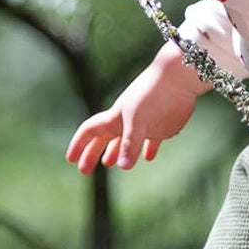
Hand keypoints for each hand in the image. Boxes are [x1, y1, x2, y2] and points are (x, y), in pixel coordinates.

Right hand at [66, 44, 207, 171]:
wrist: (178, 78)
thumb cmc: (153, 96)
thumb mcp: (138, 121)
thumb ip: (131, 144)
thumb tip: (123, 166)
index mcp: (115, 117)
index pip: (90, 131)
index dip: (79, 144)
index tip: (71, 159)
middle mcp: (125, 120)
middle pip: (103, 138)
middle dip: (93, 153)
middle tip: (84, 170)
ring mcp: (143, 123)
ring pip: (125, 140)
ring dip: (116, 151)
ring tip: (110, 163)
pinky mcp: (161, 125)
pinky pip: (151, 140)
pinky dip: (148, 149)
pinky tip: (149, 158)